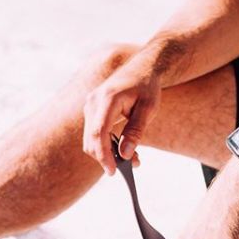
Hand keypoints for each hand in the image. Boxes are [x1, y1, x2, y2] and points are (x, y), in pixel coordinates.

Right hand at [83, 58, 160, 174]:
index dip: (103, 154)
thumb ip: (135, 131)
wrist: (141, 68)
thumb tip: (125, 154)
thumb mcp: (148, 109)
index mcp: (108, 99)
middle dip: (106, 157)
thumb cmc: (147, 87)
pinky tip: (121, 148)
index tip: (113, 171)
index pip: (99, 132)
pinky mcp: (91, 110)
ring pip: (90, 139)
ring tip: (130, 158)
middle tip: (130, 166)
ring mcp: (89, 106)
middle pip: (91, 139)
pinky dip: (104, 145)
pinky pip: (93, 133)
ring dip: (106, 153)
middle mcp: (93, 102)